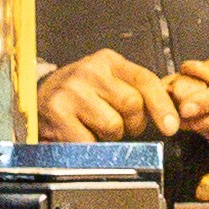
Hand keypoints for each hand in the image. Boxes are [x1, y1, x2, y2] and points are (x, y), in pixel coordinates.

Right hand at [34, 50, 167, 143]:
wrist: (36, 104)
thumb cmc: (79, 98)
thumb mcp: (109, 86)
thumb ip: (137, 94)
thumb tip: (169, 117)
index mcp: (108, 61)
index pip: (145, 80)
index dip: (162, 106)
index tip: (171, 126)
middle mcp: (89, 70)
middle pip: (132, 104)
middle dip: (131, 124)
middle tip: (116, 125)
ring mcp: (72, 90)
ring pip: (113, 126)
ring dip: (109, 136)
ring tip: (93, 127)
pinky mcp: (58, 112)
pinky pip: (91, 142)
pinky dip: (91, 147)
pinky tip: (80, 135)